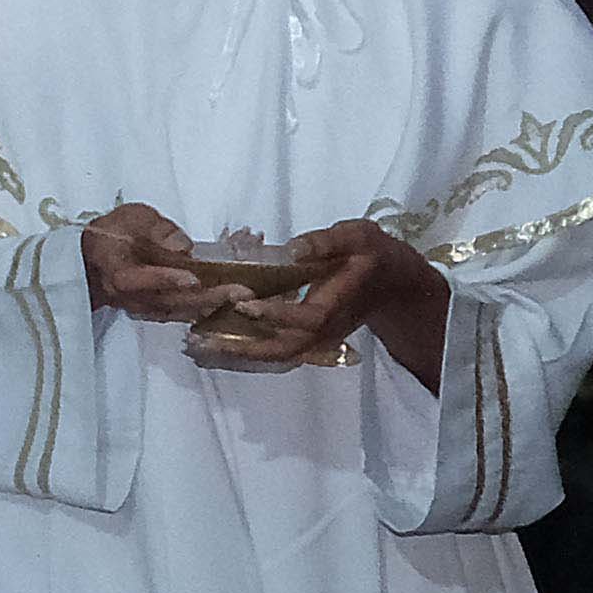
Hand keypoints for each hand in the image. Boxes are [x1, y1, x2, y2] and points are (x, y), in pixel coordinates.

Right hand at [79, 202, 235, 324]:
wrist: (95, 261)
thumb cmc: (113, 234)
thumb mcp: (129, 217)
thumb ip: (154, 228)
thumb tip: (181, 245)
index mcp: (116, 269)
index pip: (137, 279)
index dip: (164, 279)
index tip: (191, 278)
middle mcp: (129, 296)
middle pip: (168, 301)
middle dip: (206, 296)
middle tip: (238, 290)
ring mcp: (144, 308)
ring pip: (179, 311)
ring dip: (211, 305)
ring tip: (241, 296)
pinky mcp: (158, 312)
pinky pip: (183, 313)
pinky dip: (206, 309)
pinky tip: (229, 303)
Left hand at [204, 218, 450, 383]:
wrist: (395, 284)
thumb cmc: (375, 255)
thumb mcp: (358, 236)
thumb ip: (328, 242)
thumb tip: (294, 248)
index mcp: (337, 304)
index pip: (306, 318)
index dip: (276, 314)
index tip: (243, 303)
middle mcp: (324, 329)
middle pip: (285, 350)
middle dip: (245, 349)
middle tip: (203, 340)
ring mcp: (317, 337)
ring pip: (278, 355)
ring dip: (240, 354)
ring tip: (198, 348)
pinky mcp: (308, 337)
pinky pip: (277, 350)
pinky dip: (247, 350)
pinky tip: (215, 344)